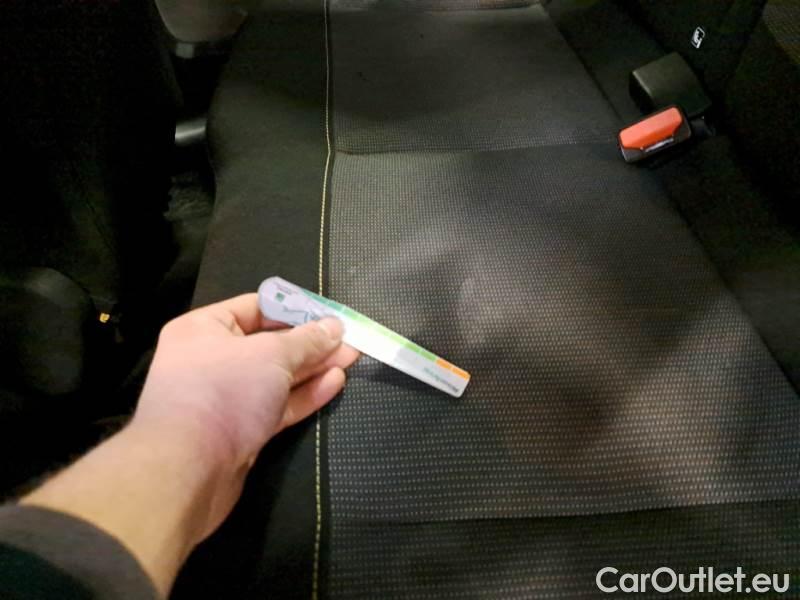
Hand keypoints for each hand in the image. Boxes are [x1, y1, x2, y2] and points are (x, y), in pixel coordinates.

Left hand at [132, 293, 358, 536]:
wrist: (188, 471)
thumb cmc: (225, 392)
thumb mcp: (271, 354)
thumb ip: (307, 340)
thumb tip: (334, 326)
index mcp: (204, 329)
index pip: (255, 308)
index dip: (294, 309)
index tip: (329, 314)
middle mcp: (212, 359)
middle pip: (269, 344)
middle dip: (311, 342)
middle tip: (350, 339)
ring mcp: (227, 397)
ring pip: (277, 377)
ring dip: (314, 368)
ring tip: (351, 358)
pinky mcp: (241, 430)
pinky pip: (277, 405)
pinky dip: (304, 394)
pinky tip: (334, 383)